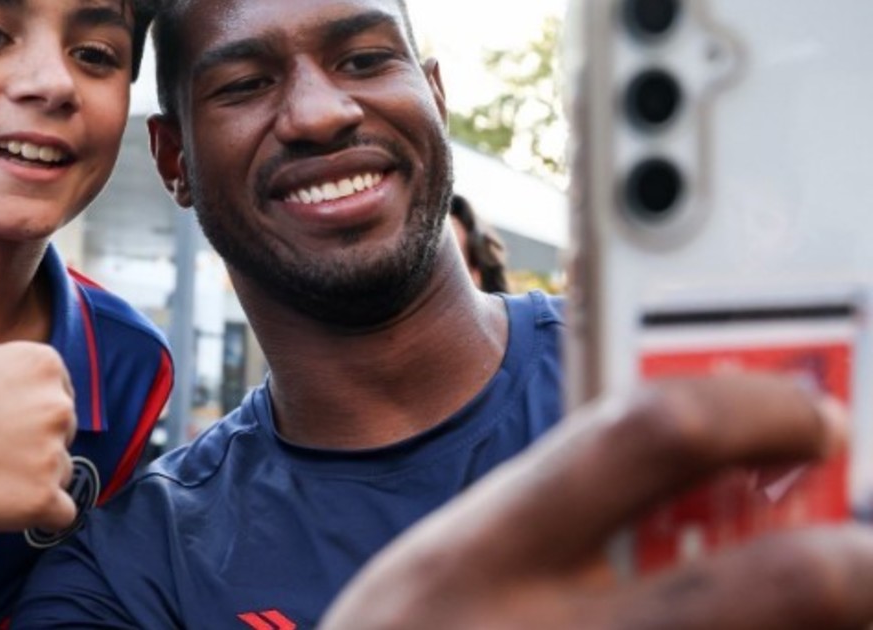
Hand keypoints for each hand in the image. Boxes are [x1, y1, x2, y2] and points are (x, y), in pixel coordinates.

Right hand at [0, 210, 77, 532]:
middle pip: (57, 431)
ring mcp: (51, 453)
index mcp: (43, 361)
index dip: (11, 406)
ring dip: (23, 477)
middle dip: (22, 441)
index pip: (50, 392)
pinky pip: (60, 513)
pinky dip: (31, 511)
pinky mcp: (41, 500)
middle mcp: (58, 403)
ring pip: (57, 470)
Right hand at [322, 376, 872, 628]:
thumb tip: (702, 465)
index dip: (758, 411)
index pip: (648, 436)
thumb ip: (551, 510)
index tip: (813, 420)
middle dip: (861, 564)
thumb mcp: (446, 566)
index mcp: (478, 555)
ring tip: (836, 610)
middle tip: (868, 554)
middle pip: (781, 584)